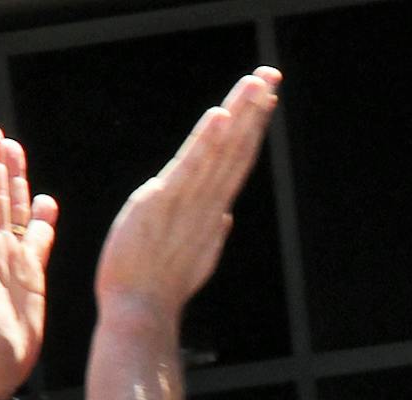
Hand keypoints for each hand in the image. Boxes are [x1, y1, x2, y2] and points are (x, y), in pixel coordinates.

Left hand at [93, 67, 281, 324]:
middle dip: (255, 110)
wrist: (140, 313)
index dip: (252, 128)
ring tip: (255, 83)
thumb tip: (225, 218)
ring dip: (239, 114)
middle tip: (271, 74)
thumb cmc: (159, 291)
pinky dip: (206, 142)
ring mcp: (187, 203)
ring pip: (220, 151)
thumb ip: (211, 235)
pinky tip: (220, 117)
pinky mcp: (162, 204)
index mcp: (211, 212)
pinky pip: (190, 168)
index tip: (266, 99)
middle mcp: (206, 203)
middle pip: (236, 148)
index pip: (236, 161)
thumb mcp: (193, 260)